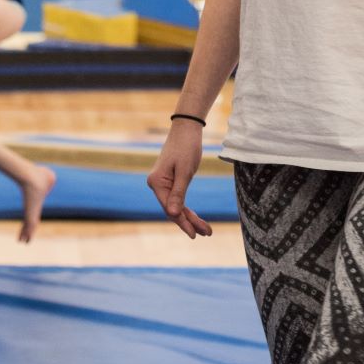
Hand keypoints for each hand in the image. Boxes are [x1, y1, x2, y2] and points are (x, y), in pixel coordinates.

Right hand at [146, 123, 212, 238]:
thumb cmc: (186, 147)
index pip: (170, 209)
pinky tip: (196, 218)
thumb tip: (173, 215)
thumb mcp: (185, 171)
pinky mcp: (169, 181)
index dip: (183, 223)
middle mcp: (156, 184)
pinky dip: (187, 208)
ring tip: (207, 230)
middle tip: (208, 233)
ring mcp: (162, 183)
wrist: (186, 128)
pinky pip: (177, 198)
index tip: (195, 234)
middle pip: (173, 210)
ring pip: (176, 206)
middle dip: (190, 222)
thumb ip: (179, 193)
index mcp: (157, 182)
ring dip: (190, 217)